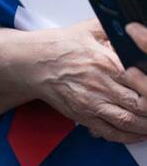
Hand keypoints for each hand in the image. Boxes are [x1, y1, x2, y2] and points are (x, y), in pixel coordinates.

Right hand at [32, 19, 146, 142]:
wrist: (31, 62)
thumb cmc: (58, 46)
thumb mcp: (88, 29)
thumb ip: (113, 29)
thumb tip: (134, 29)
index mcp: (106, 61)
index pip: (142, 80)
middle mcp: (100, 84)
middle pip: (141, 104)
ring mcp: (91, 102)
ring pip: (129, 121)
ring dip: (145, 125)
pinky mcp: (83, 115)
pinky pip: (111, 132)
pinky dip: (128, 136)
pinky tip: (137, 132)